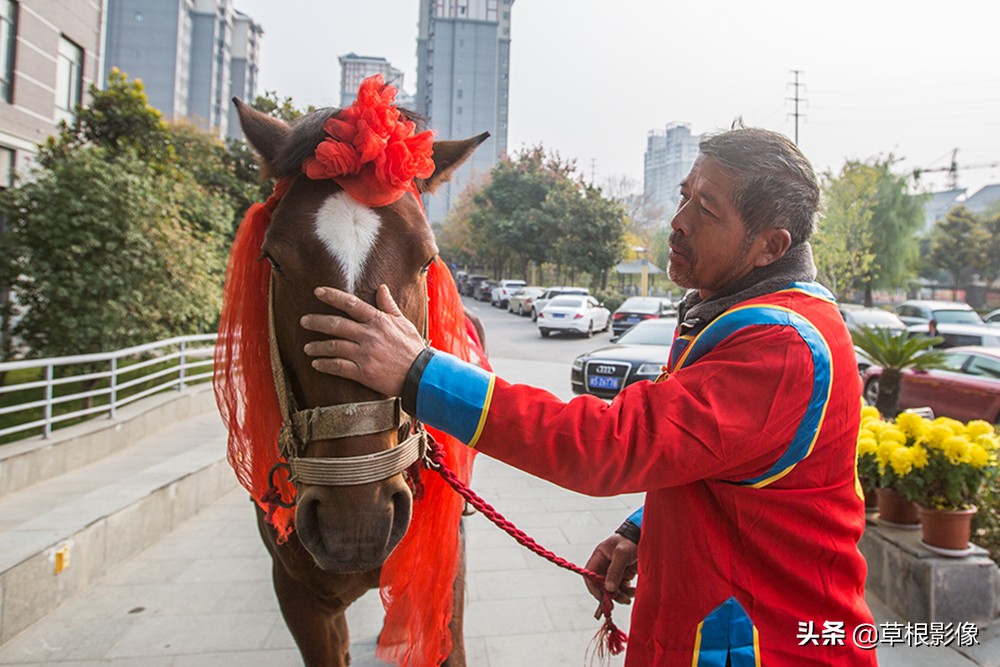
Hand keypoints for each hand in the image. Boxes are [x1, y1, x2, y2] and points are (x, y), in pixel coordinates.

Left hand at [301, 285, 424, 396]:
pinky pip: (338, 367)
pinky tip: (316, 364)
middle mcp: (368, 335)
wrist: (420, 374)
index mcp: (378, 321)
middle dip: (316, 322)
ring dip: (317, 346)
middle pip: (336, 325)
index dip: (332, 296)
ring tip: (307, 347)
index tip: (318, 292)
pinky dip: (324, 365)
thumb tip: (381, 288)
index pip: (351, 304)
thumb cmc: (412, 348)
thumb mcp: (403, 323)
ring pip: (333, 346)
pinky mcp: (362, 372)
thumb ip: (388, 306)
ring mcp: (364, 354)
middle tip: (303, 321)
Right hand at [584, 533, 637, 604]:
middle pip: (602, 585)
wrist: (646, 538)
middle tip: (620, 600)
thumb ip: (615, 570)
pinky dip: (628, 592)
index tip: (603, 597)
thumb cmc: (630, 540)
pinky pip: (623, 587)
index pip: (590, 575)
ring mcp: (614, 571)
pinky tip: (634, 591)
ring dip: (620, 595)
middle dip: (610, 594)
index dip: (594, 587)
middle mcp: (605, 565)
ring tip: (629, 598)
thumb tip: (609, 588)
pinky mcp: (624, 575)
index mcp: (599, 557)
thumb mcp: (622, 554)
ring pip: (613, 588)